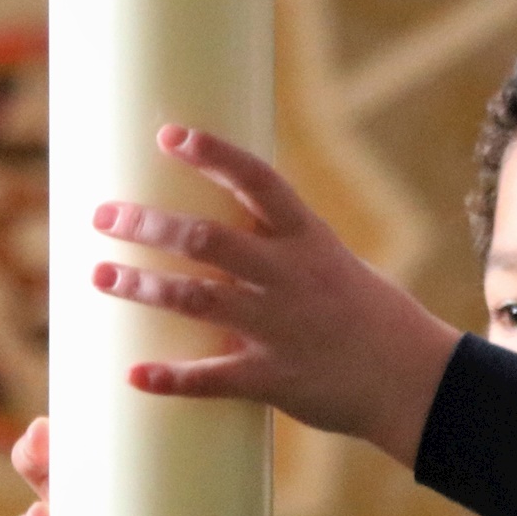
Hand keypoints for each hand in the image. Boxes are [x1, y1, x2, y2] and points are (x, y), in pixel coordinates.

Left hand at [91, 125, 460, 463]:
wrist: (416, 381)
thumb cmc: (370, 317)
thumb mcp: (331, 263)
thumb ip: (276, 247)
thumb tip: (213, 227)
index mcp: (308, 239)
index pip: (258, 181)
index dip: (212, 155)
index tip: (168, 135)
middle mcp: (290, 276)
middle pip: (206, 240)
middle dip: (148, 225)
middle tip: (103, 216)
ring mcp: (280, 327)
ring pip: (196, 300)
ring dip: (141, 287)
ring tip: (100, 274)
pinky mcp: (274, 378)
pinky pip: (213, 377)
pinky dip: (170, 378)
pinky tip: (133, 374)